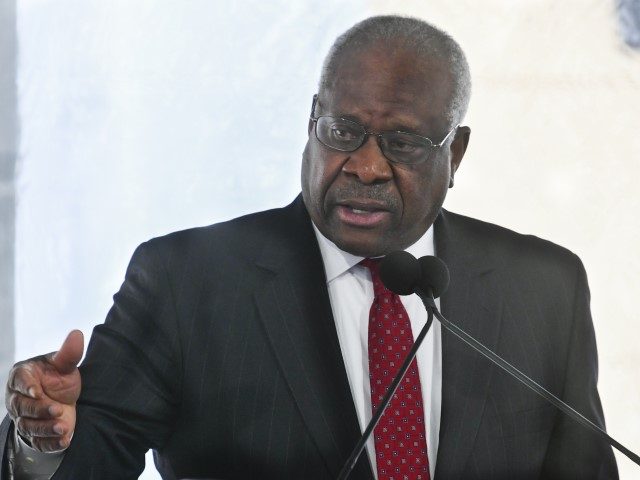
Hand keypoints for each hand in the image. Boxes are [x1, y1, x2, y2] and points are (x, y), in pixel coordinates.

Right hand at [5, 330, 83, 451]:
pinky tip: (64, 440)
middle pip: (22, 406)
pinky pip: (37, 442)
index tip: (37, 391)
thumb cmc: (58, 378)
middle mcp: (17, 398)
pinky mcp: (33, 434)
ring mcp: (23, 418)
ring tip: (63, 427)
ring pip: (28, 426)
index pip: (19, 380)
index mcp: (22, 376)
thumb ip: (68, 353)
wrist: (61, 400)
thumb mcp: (64, 366)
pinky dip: (50, 443)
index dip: (27, 386)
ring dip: (45, 428)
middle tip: (57, 410)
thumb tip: (76, 334)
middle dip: (39, 410)